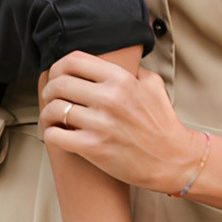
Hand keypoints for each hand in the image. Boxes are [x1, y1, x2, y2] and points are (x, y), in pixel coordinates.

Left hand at [40, 49, 205, 193]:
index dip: (58, 68)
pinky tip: (57, 135)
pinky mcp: (93, 148)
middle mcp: (109, 98)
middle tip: (51, 98)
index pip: (73, 61)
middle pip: (58, 83)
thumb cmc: (163, 124)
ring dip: (47, 114)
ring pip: (54, 109)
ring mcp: (100, 124)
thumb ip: (132, 70)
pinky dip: (51, 134)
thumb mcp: (153, 85)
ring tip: (52, 118)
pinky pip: (55, 135)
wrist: (174, 160)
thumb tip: (115, 62)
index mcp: (121, 79)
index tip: (57, 77)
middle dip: (49, 90)